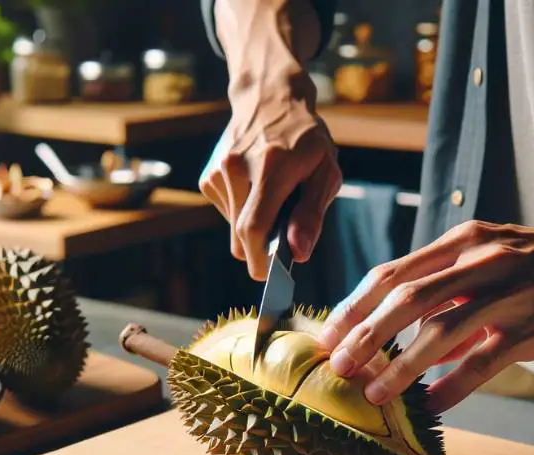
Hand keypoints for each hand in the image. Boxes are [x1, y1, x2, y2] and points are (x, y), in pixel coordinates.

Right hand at [199, 73, 341, 280]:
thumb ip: (311, 213)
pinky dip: (243, 214)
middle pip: (241, 236)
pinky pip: (227, 214)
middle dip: (261, 250)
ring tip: (274, 198)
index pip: (255, 228)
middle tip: (284, 240)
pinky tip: (256, 190)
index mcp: (271, 167)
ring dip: (255, 228)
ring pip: (234, 229)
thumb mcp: (325, 170)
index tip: (271, 278)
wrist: (269, 98)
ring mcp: (218, 172)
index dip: (261, 262)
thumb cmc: (305, 138)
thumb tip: (299, 253)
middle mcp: (237, 168)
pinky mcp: (208, 178)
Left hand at [316, 219, 533, 412]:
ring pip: (438, 331)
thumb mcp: (495, 258)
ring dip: (399, 366)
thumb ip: (452, 288)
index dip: (354, 305)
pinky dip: (453, 386)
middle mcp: (478, 263)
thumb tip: (412, 330)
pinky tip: (432, 405)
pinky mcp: (533, 325)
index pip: (392, 272)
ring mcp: (506, 294)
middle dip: (363, 335)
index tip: (328, 333)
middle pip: (403, 299)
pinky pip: (483, 360)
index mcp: (462, 244)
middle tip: (337, 366)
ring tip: (375, 394)